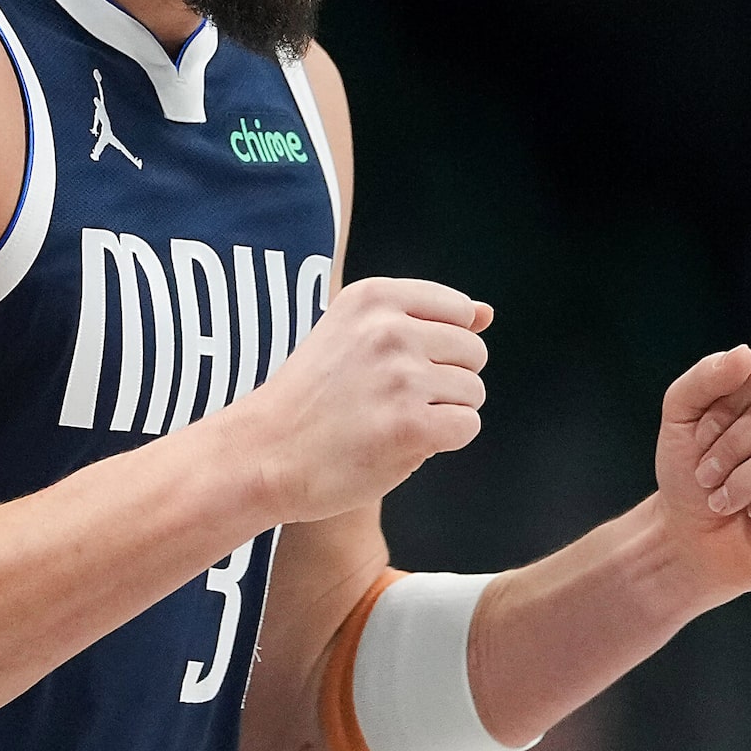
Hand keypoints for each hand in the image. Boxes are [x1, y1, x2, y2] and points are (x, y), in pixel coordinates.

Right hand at [238, 277, 490, 521]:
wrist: (263, 453)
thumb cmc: (311, 399)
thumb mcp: (353, 335)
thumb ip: (423, 320)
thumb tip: (487, 313)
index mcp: (373, 297)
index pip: (458, 310)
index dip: (440, 347)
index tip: (396, 367)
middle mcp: (389, 329)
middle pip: (473, 352)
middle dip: (446, 381)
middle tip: (393, 401)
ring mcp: (401, 378)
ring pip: (473, 392)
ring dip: (443, 413)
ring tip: (391, 421)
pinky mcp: (411, 426)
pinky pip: (467, 426)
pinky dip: (442, 440)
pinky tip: (401, 443)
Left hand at [653, 344, 750, 593]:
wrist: (698, 538)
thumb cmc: (695, 470)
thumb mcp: (682, 415)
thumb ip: (707, 376)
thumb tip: (746, 352)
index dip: (727, 403)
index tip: (700, 435)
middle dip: (733, 445)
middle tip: (706, 474)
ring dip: (747, 477)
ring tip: (725, 497)